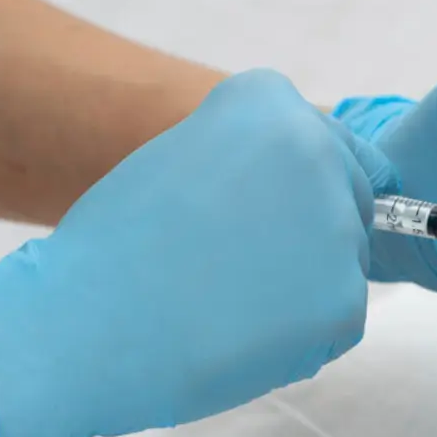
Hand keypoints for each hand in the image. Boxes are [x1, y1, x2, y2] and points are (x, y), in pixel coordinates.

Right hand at [0, 69, 397, 436]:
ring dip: (303, 285)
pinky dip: (303, 335)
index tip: (237, 213)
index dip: (288, 190)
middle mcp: (317, 151)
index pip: (330, 144)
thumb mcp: (183, 156)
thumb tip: (317, 185)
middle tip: (229, 263)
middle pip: (350, 197)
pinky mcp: (346, 300)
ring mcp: (338, 227)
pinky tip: (241, 332)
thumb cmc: (118, 247)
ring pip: (346, 261)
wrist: (85, 325)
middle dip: (308, 233)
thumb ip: (255, 155)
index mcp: (271, 102)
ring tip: (225, 298)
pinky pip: (341, 317)